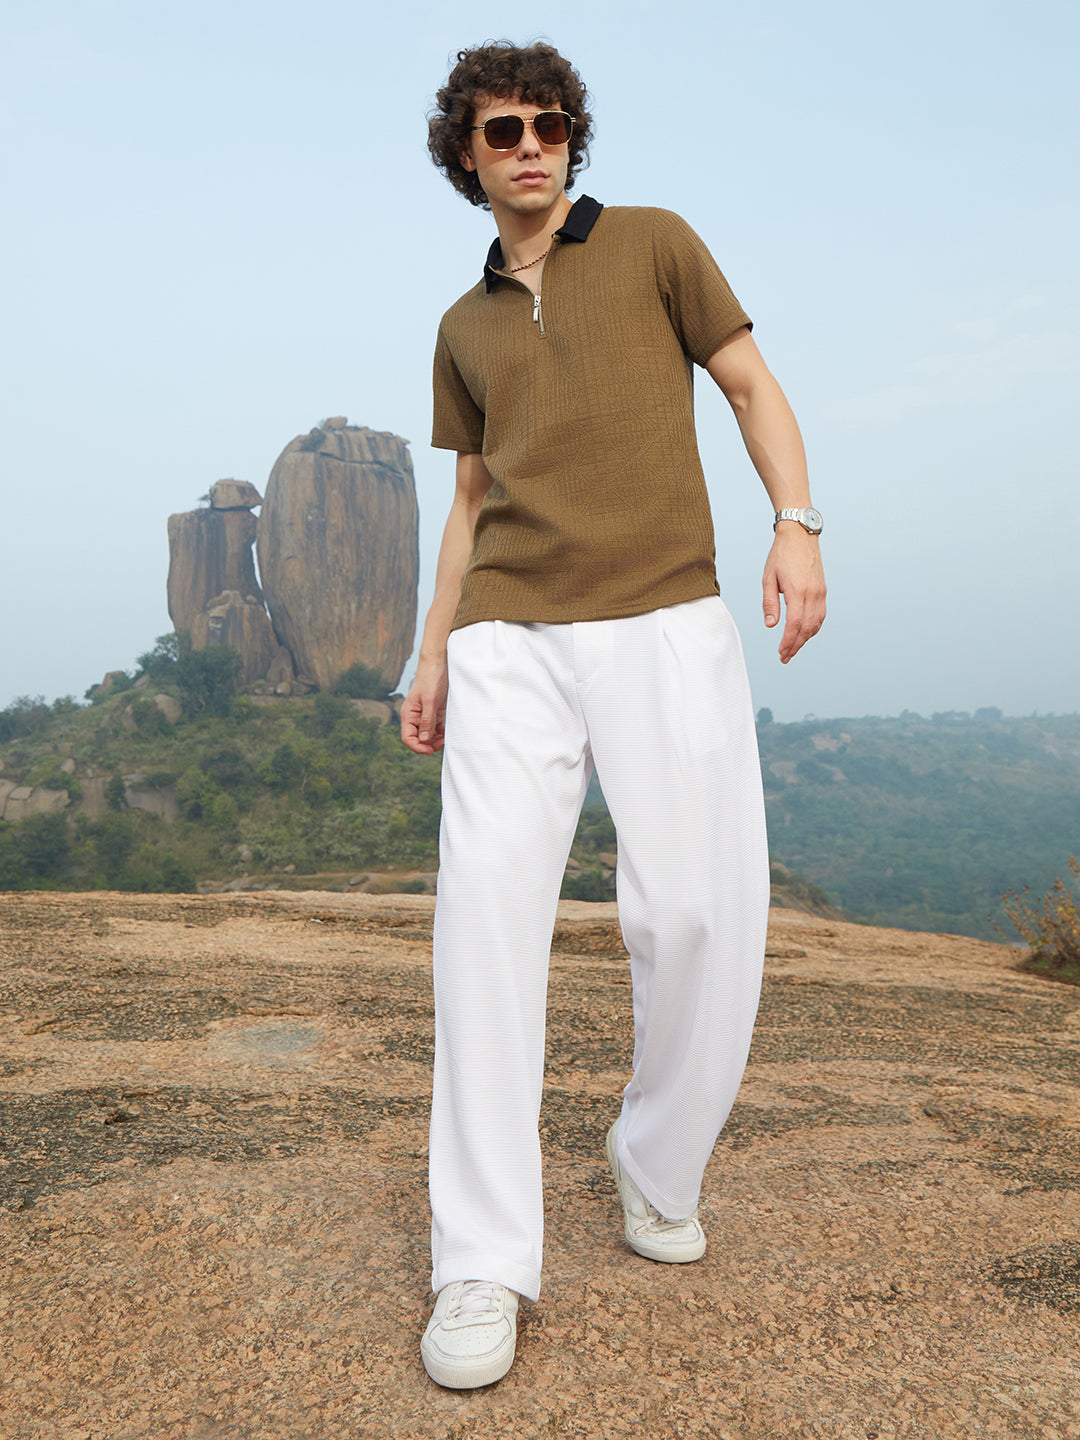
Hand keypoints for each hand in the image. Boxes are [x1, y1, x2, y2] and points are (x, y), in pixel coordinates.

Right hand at [400, 656, 448, 753]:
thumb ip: (427, 721)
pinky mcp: (435, 712)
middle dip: (429, 744)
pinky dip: (442, 733)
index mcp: (408, 714)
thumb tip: (423, 740)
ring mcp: (425, 715)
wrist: (439, 663)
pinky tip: (448, 732)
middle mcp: (415, 717)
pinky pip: (436, 728)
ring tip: (446, 738)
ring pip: (428, 735)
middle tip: (442, 743)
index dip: (417, 747)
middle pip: (418, 739)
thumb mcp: (430, 701)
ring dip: (436, 740)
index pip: (408, 738)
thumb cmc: (431, 679)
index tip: (430, 750)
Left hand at [763, 525, 826, 663]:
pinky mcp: (823, 590)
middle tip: (784, 657)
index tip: (781, 653)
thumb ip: (770, 603)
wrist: (800, 535)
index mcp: (798, 591)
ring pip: (816, 624)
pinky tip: (804, 633)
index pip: (794, 625)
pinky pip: (821, 615)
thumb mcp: (768, 578)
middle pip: (807, 629)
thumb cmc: (780, 555)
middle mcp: (813, 594)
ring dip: (805, 639)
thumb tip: (770, 625)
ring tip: (792, 648)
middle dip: (796, 645)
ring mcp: (820, 592)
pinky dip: (813, 628)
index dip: (788, 642)